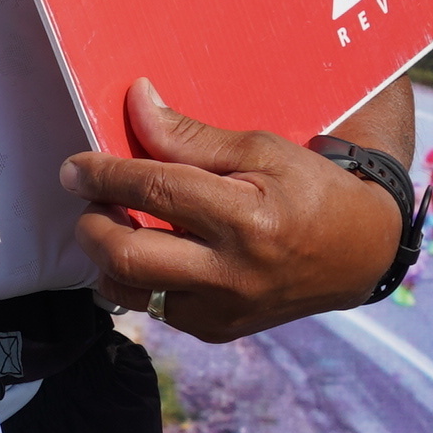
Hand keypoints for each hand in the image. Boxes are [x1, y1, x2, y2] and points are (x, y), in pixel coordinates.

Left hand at [62, 77, 407, 342]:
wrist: (358, 252)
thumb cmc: (309, 189)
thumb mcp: (260, 148)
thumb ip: (189, 136)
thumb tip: (136, 102)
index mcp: (246, 220)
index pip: (153, 193)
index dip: (103, 175)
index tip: (74, 167)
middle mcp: (231, 274)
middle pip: (125, 256)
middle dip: (91, 224)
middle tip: (90, 198)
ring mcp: (223, 311)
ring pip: (129, 292)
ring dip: (106, 256)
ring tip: (116, 223)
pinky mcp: (217, 331)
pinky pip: (153, 308)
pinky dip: (138, 279)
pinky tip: (149, 250)